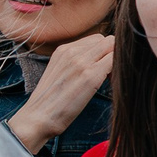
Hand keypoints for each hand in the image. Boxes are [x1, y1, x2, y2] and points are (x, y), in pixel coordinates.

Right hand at [8, 33, 115, 152]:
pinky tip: (109, 85)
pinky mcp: (90, 75)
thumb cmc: (50, 101)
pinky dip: (118, 71)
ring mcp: (81, 62)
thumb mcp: (58, 73)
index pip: (95, 39)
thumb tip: (96, 61)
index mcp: (62, 50)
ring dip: (115, 62)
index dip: (102, 53)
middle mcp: (71, 51)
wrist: (39, 117)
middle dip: (111, 54)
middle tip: (107, 74)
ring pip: (112, 47)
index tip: (100, 68)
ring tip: (107, 80)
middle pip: (105, 40)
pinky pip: (115, 61)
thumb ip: (74, 63)